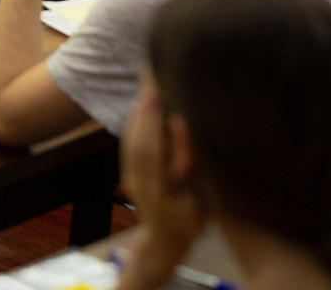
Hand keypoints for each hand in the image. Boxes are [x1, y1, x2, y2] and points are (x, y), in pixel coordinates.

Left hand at [122, 85, 204, 278]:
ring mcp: (133, 183)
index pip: (167, 162)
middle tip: (155, 88)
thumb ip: (195, 172)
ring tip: (145, 91)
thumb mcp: (202, 204)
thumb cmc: (192, 223)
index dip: (173, 138)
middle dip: (149, 117)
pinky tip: (138, 109)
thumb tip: (186, 134)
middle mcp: (146, 188)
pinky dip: (133, 127)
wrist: (164, 242)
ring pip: (133, 146)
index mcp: (167, 197)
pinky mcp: (128, 177)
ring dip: (138, 117)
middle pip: (145, 148)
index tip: (176, 114)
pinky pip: (128, 149)